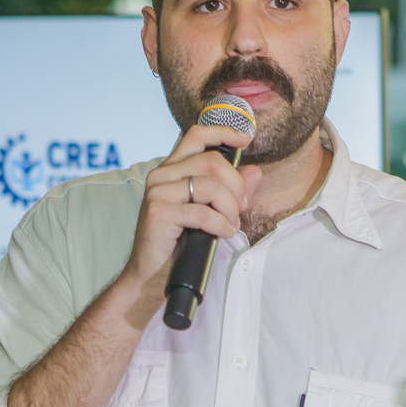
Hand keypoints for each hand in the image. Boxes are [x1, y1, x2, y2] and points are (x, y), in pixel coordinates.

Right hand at [121, 123, 261, 303]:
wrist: (150, 275)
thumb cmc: (179, 243)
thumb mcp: (208, 211)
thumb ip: (230, 190)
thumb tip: (255, 171)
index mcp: (171, 170)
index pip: (197, 135)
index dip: (224, 132)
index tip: (246, 139)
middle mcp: (161, 175)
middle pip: (212, 161)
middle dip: (236, 185)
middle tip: (240, 208)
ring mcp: (158, 192)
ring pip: (211, 185)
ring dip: (230, 208)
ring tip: (230, 225)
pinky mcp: (159, 212)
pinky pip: (203, 212)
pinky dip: (221, 225)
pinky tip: (223, 233)